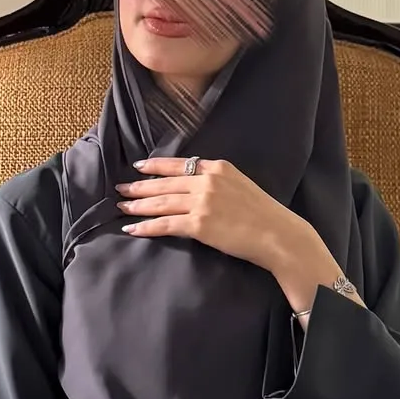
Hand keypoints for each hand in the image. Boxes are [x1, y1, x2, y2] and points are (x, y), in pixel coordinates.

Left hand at [116, 158, 344, 317]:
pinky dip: (146, 227)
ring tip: (122, 208)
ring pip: (161, 202)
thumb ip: (219, 183)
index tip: (139, 167)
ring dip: (138, 206)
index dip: (155, 166)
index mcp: (218, 168)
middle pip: (165, 182)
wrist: (278, 234)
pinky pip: (165, 224)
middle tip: (121, 189)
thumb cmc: (265, 216)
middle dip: (140, 187)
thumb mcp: (242, 186)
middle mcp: (207, 181)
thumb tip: (198, 189)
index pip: (179, 164)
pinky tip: (132, 228)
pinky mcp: (199, 224)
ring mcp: (202, 202)